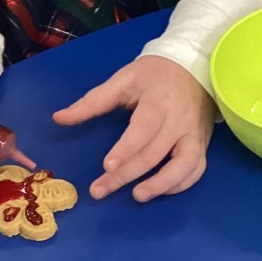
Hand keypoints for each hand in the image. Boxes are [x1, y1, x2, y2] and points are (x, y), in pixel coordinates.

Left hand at [53, 55, 215, 202]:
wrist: (193, 65)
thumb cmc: (153, 74)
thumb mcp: (122, 80)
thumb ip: (92, 102)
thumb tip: (59, 118)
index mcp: (157, 102)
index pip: (143, 129)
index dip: (126, 149)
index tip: (106, 166)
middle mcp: (179, 121)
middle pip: (155, 152)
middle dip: (127, 174)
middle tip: (101, 190)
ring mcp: (193, 134)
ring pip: (184, 165)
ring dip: (162, 184)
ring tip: (137, 195)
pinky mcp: (202, 143)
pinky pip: (196, 169)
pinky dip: (181, 183)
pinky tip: (160, 191)